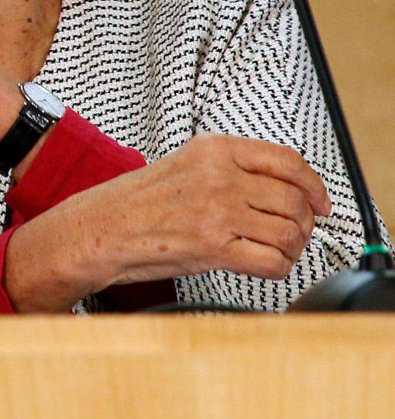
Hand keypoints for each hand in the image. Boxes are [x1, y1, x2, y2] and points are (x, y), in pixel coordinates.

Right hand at [6, 134, 332, 309]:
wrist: (99, 228)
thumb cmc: (135, 201)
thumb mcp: (184, 164)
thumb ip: (230, 168)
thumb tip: (281, 186)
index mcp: (212, 150)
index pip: (286, 161)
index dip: (314, 184)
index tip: (319, 200)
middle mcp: (218, 178)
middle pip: (294, 200)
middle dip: (304, 221)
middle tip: (297, 230)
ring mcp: (217, 213)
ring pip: (289, 233)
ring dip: (292, 247)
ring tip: (278, 249)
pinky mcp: (214, 248)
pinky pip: (272, 262)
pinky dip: (278, 268)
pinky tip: (264, 263)